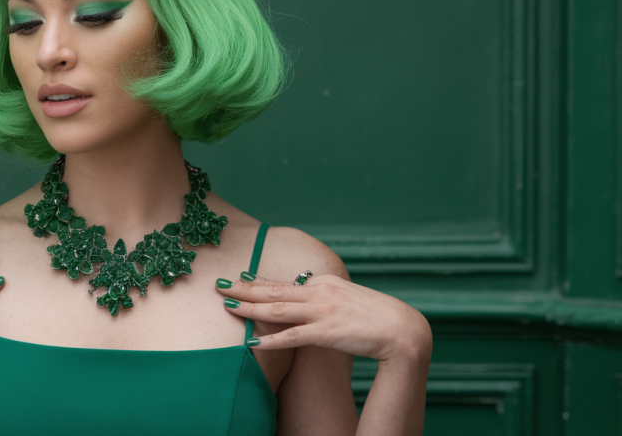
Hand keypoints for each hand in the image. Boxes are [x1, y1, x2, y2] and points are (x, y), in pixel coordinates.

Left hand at [216, 273, 430, 361]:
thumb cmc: (375, 315)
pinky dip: (271, 339)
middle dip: (243, 289)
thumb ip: (324, 297)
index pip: (283, 282)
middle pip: (273, 290)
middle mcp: (319, 292)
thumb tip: (304, 297)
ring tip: (227, 307)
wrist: (402, 328)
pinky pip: (292, 336)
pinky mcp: (326, 332)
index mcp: (323, 282)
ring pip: (277, 308)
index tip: (237, 279)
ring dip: (249, 308)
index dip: (257, 281)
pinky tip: (253, 341)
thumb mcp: (346, 297)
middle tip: (219, 286)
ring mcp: (322, 311)